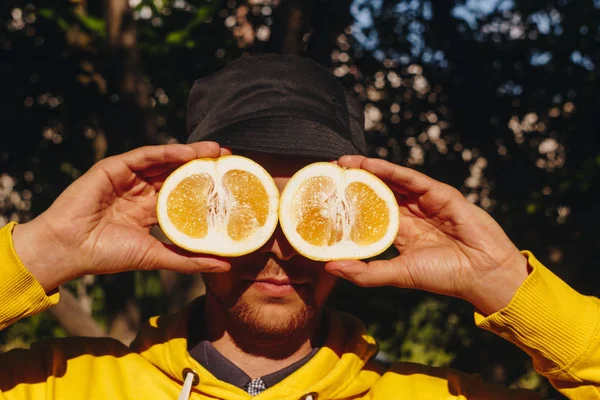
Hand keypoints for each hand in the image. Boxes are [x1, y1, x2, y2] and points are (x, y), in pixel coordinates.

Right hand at [13, 142, 231, 291]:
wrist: (69, 250)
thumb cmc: (108, 256)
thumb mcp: (156, 257)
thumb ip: (189, 260)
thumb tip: (225, 265)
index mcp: (150, 211)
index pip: (184, 195)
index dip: (206, 189)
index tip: (232, 185)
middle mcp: (141, 192)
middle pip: (178, 174)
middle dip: (204, 166)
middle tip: (230, 160)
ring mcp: (128, 179)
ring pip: (164, 161)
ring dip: (191, 154)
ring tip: (217, 150)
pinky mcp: (114, 167)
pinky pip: (145, 156)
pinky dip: (167, 152)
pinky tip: (188, 152)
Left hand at [325, 156, 528, 314]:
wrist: (484, 273)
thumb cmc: (444, 276)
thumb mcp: (398, 274)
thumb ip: (365, 273)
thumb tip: (329, 267)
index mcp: (400, 233)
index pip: (369, 214)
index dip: (349, 205)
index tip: (325, 198)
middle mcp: (410, 214)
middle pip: (378, 192)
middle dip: (354, 182)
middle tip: (329, 173)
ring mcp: (425, 202)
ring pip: (392, 181)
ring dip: (367, 170)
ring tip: (343, 163)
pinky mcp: (439, 193)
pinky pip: (411, 178)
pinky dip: (390, 169)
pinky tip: (369, 164)